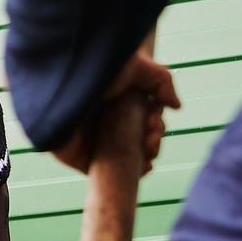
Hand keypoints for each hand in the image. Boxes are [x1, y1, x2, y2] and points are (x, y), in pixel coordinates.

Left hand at [50, 50, 180, 175]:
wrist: (65, 83)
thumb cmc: (98, 68)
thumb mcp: (137, 67)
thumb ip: (161, 82)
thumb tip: (176, 106)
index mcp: (114, 100)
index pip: (143, 119)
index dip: (156, 123)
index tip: (154, 120)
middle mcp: (103, 120)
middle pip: (139, 140)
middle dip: (154, 140)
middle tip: (151, 133)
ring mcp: (91, 139)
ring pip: (128, 157)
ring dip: (148, 154)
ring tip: (149, 144)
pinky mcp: (79, 156)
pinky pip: (107, 173)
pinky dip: (131, 173)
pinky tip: (145, 167)